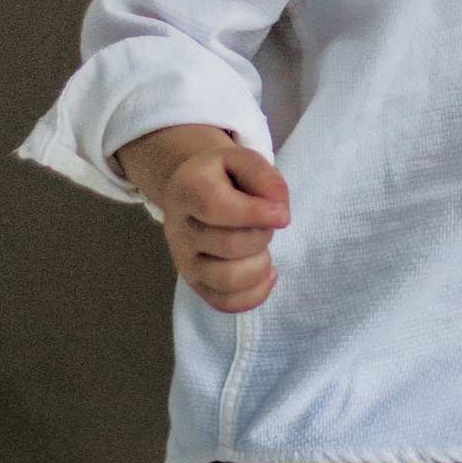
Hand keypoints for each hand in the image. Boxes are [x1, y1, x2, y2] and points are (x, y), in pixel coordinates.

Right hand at [113, 122, 288, 312]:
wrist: (193, 190)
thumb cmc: (224, 176)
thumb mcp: (243, 160)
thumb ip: (266, 178)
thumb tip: (280, 214)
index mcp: (188, 190)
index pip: (218, 208)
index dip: (257, 214)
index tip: (282, 214)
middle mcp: (179, 229)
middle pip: (229, 245)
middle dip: (262, 236)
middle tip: (267, 224)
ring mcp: (184, 260)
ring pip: (227, 280)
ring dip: (259, 266)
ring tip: (263, 250)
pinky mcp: (195, 284)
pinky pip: (225, 303)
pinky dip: (255, 293)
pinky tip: (265, 272)